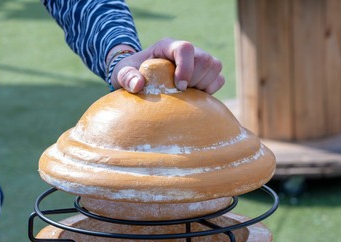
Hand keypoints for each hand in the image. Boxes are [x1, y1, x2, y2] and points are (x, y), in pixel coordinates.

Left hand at [109, 38, 224, 94]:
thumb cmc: (130, 74)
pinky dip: (211, 90)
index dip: (186, 67)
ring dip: (205, 84)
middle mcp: (186, 52)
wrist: (138, 79)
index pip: (186, 48)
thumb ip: (126, 77)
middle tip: (181, 92)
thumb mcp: (122, 74)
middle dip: (196, 79)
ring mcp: (197, 62)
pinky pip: (219, 79)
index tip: (179, 86)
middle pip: (206, 59)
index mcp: (167, 47)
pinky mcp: (204, 75)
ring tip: (188, 94)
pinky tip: (195, 96)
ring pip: (215, 67)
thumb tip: (138, 85)